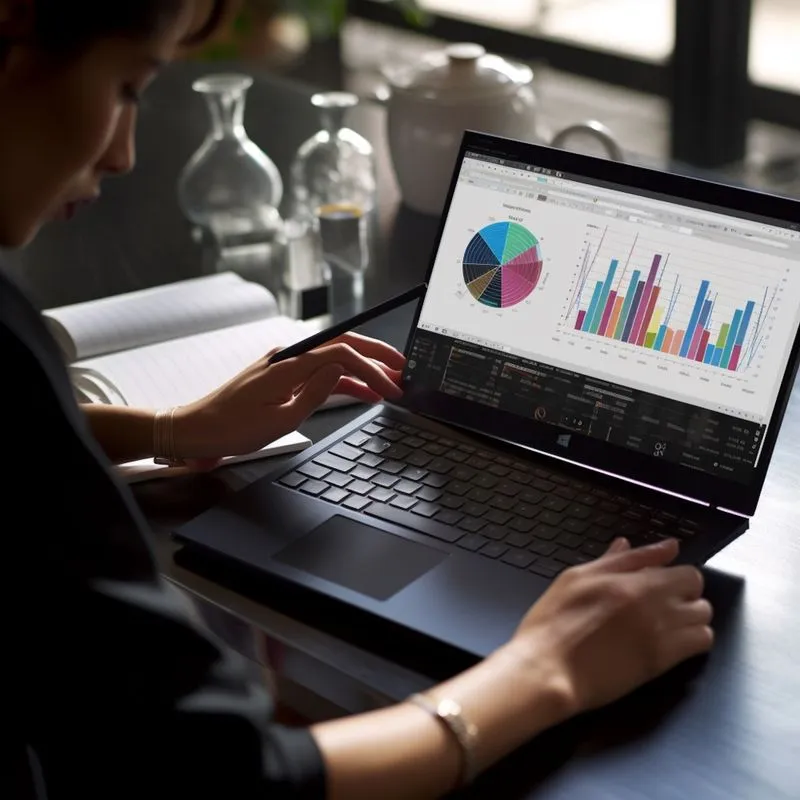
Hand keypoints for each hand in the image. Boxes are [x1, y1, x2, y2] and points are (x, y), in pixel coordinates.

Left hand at [174, 332, 405, 465]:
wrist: (197, 430)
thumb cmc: (232, 429)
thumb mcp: (280, 420)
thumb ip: (314, 394)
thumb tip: (341, 371)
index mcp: (288, 366)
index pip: (341, 354)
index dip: (371, 367)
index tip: (391, 386)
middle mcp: (288, 358)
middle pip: (341, 347)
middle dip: (375, 356)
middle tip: (402, 369)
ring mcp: (285, 366)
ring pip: (333, 360)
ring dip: (362, 370)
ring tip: (389, 384)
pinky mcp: (282, 377)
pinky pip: (319, 373)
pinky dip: (342, 381)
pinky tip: (361, 392)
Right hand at [507, 538, 712, 715]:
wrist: (547, 668)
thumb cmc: (554, 622)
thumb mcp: (577, 577)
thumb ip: (617, 560)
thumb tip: (642, 544)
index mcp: (632, 581)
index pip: (683, 570)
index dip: (673, 575)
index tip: (659, 581)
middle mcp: (653, 605)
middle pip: (698, 590)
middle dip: (685, 593)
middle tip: (661, 601)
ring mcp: (660, 634)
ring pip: (704, 618)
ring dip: (691, 616)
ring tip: (666, 622)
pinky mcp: (662, 662)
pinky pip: (700, 644)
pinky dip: (693, 640)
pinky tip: (671, 642)